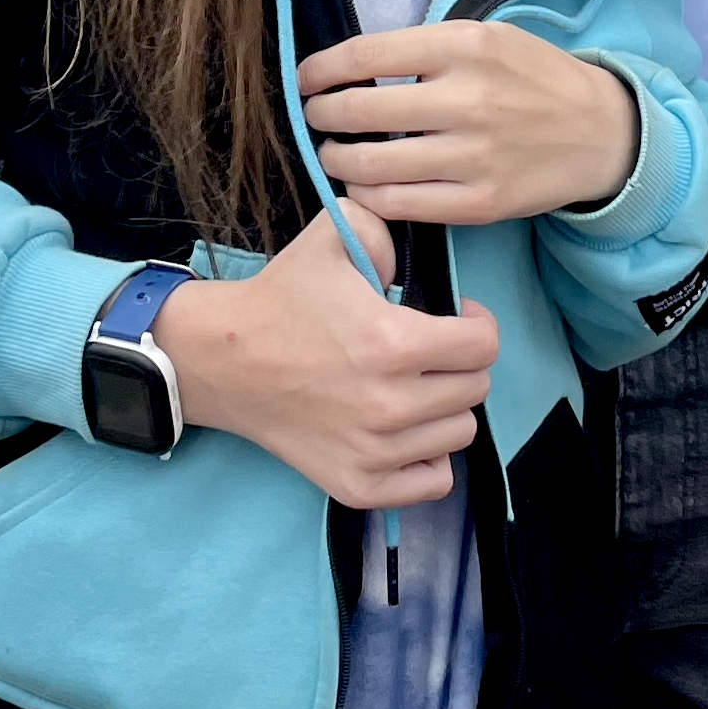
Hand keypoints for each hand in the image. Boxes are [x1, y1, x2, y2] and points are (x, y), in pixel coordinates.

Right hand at [150, 205, 494, 508]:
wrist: (223, 360)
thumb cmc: (282, 298)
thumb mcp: (333, 234)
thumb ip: (385, 223)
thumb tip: (412, 256)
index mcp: (394, 342)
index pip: (484, 345)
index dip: (477, 324)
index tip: (458, 319)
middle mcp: (391, 404)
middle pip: (475, 390)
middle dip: (459, 364)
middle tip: (429, 353)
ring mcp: (375, 451)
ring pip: (459, 434)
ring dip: (445, 409)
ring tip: (413, 388)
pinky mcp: (357, 485)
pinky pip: (433, 482)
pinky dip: (427, 458)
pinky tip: (405, 432)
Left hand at [299, 22, 640, 227]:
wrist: (600, 132)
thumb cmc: (533, 78)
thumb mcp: (487, 37)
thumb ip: (426, 49)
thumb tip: (352, 66)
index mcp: (464, 47)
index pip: (366, 56)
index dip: (321, 69)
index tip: (306, 79)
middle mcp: (467, 100)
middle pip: (359, 111)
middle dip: (322, 115)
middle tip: (317, 117)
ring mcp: (474, 157)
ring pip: (372, 167)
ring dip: (337, 160)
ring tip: (335, 154)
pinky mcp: (481, 203)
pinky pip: (402, 205)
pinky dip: (370, 197)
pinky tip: (365, 186)